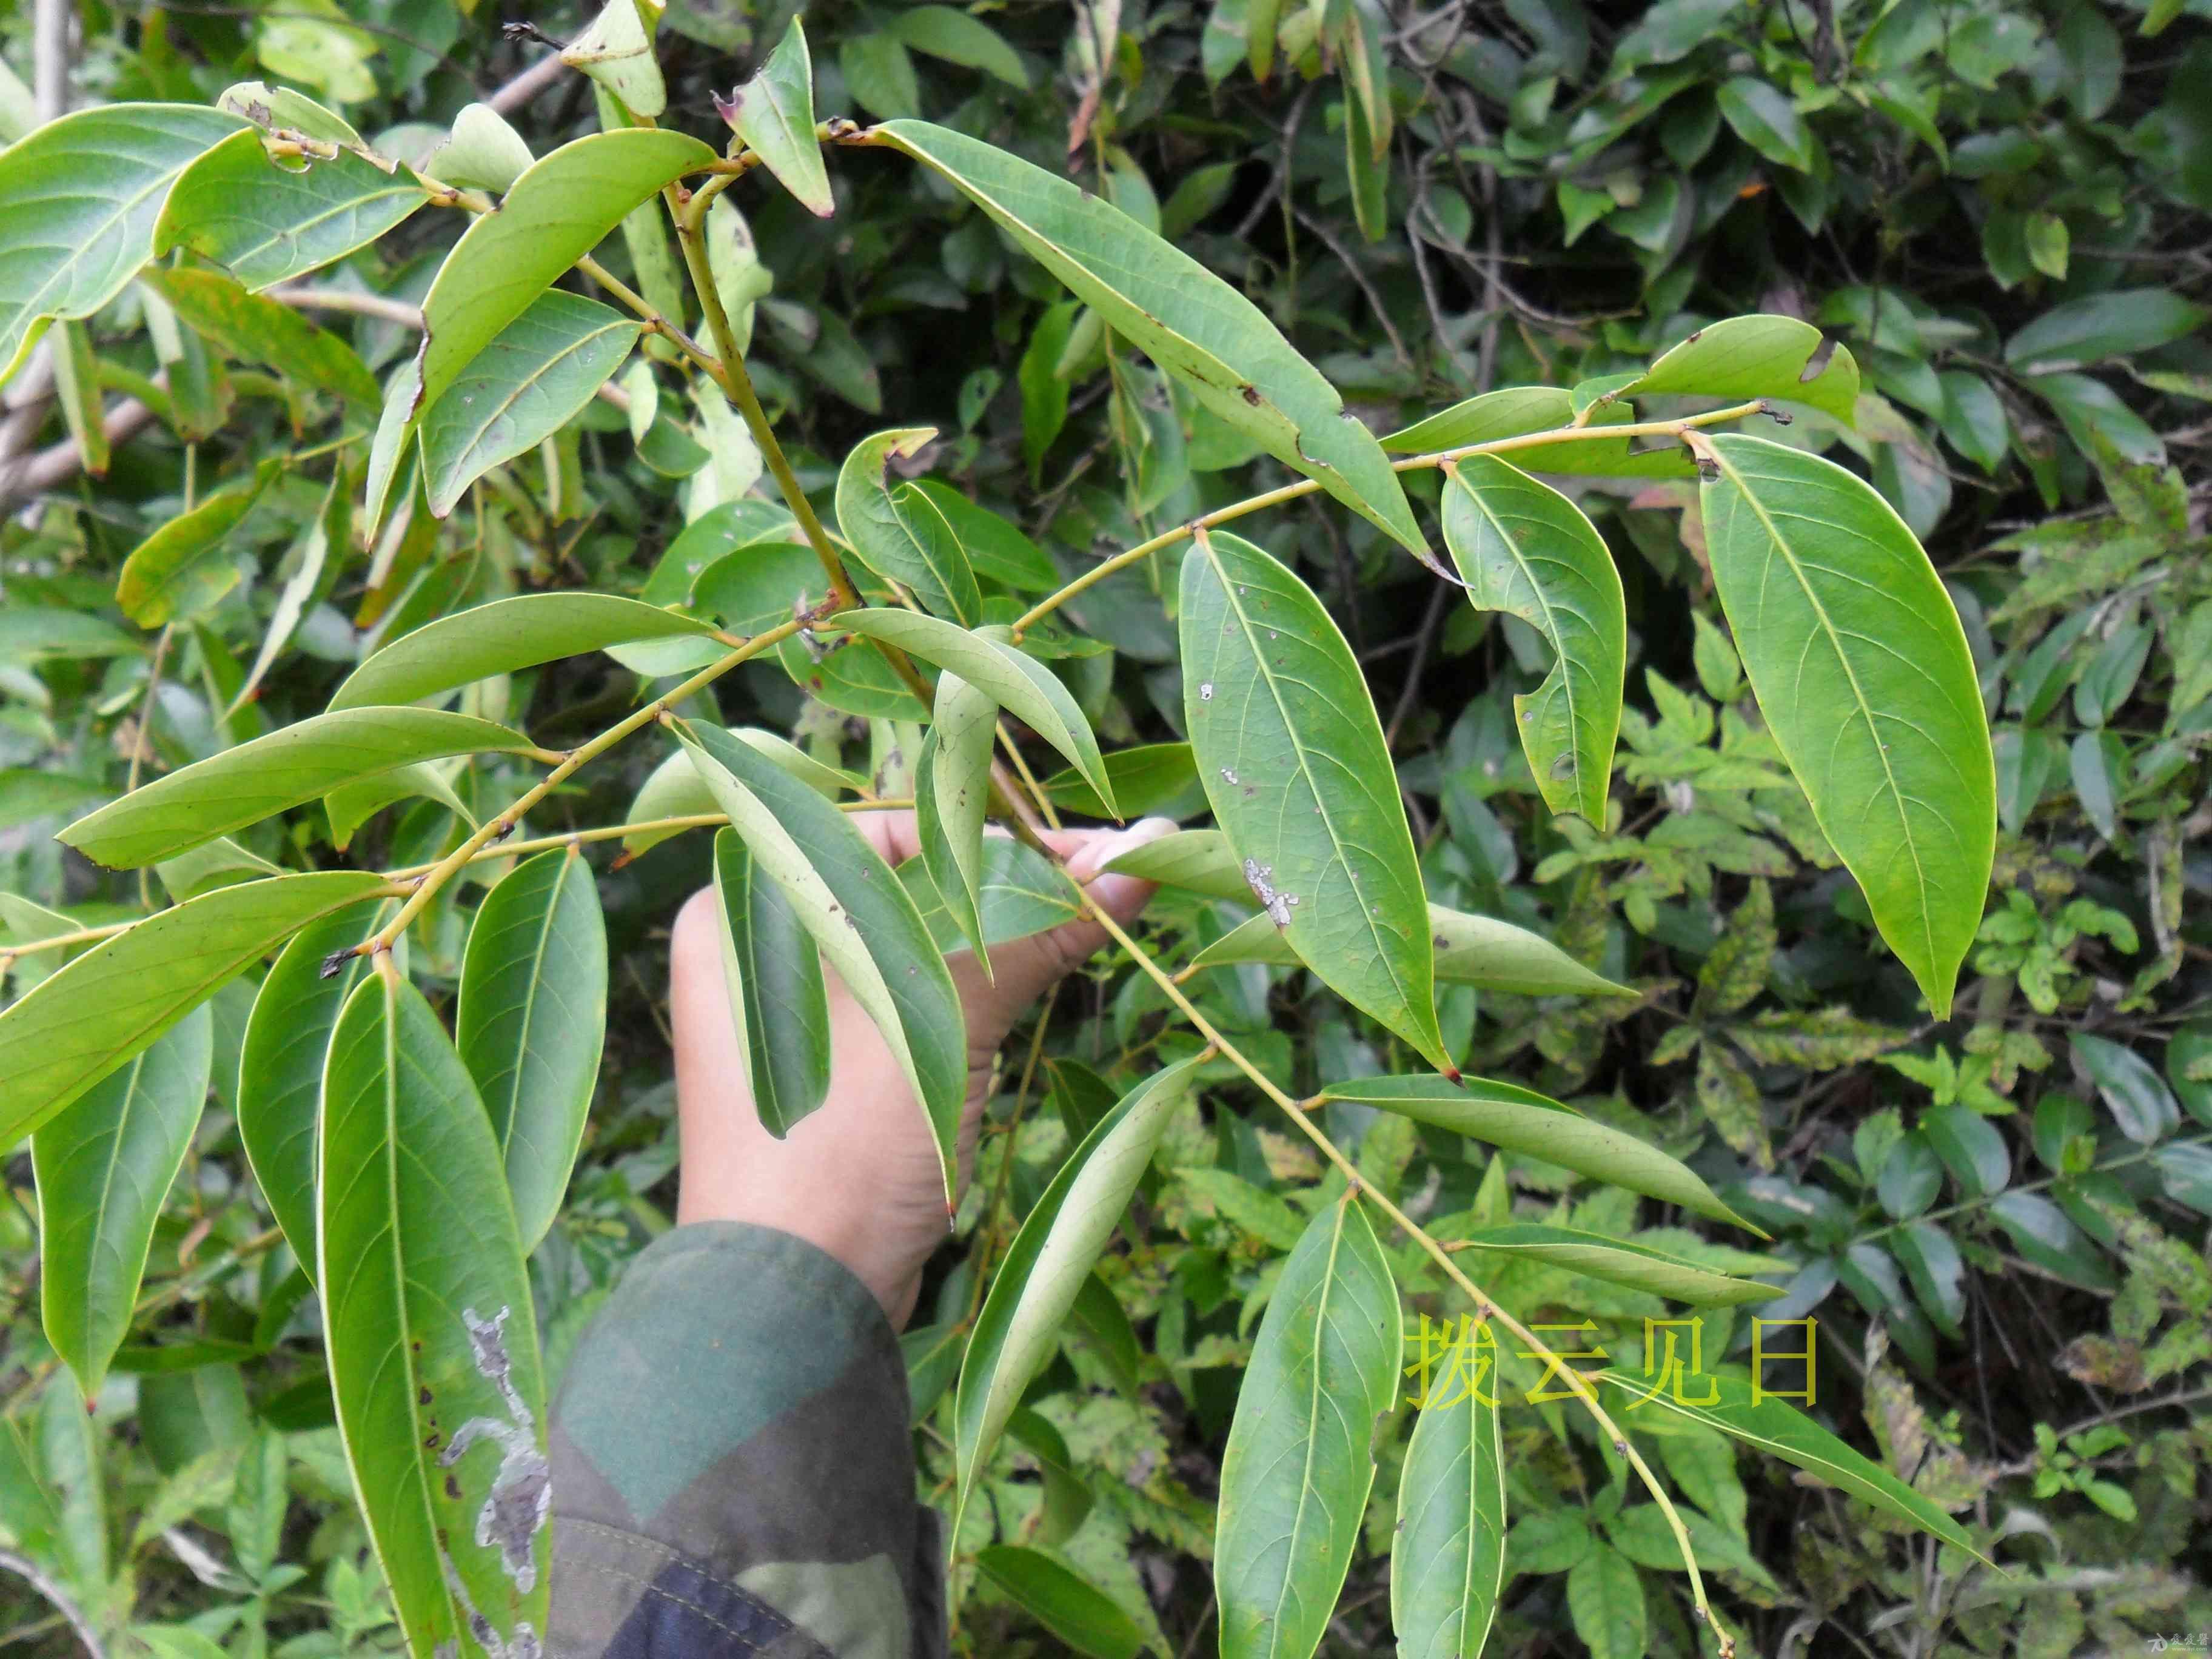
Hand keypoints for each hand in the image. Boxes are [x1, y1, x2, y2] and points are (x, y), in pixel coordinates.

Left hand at [668, 814, 1176, 1325]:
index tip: (1099, 847)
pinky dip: (979, 982)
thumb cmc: (840, 1149)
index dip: (1001, 834)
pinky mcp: (831, 1066)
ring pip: (917, 938)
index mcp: (741, 907)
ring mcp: (791, 1010)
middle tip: (1118, 875)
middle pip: (908, 879)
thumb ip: (1037, 931)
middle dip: (1016, 877)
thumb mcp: (942, 1024)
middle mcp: (754, 944)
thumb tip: (1143, 859)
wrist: (790, 1310)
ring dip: (1008, 928)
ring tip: (1105, 909)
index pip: (889, 829)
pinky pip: (912, 994)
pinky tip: (1054, 961)